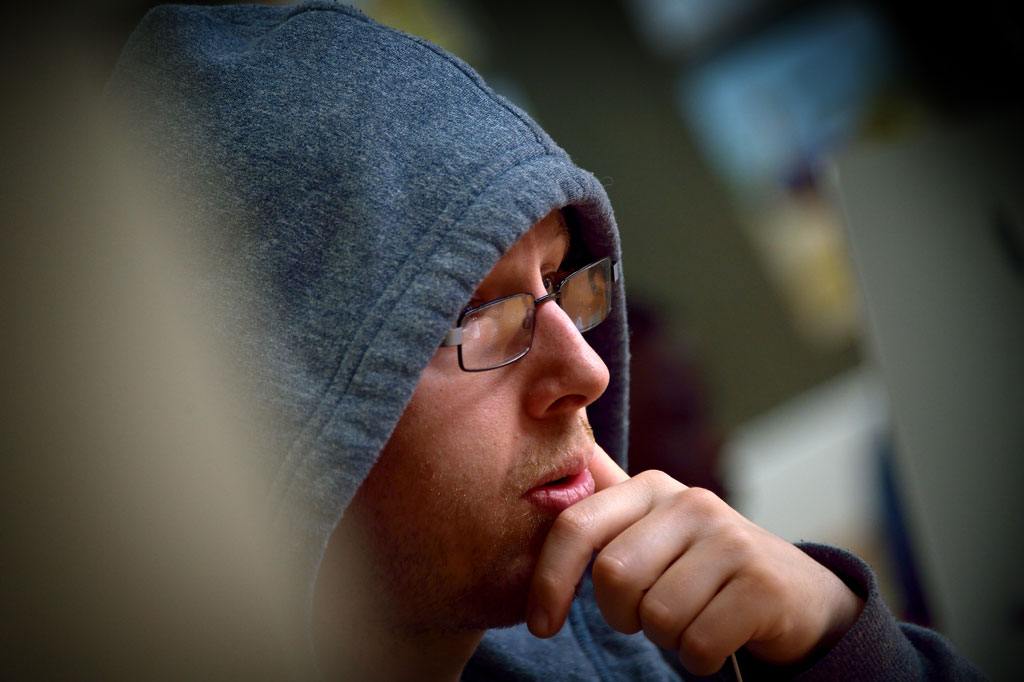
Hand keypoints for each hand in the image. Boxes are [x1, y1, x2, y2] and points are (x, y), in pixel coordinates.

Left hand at [526, 445, 863, 675]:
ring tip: (690, 619)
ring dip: (666, 637)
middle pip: (613, 577)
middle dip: (621, 614)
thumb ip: (601, 508)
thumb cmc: (701, 567)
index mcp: (650, 487)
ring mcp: (731, 539)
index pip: (576, 525)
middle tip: (645, 615)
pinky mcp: (761, 584)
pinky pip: (697, 643)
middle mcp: (690, 502)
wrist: (796, 594)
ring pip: (656, 615)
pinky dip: (698, 657)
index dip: (549, 580)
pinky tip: (718, 636)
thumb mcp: (651, 529)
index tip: (542, 623)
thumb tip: (538, 476)